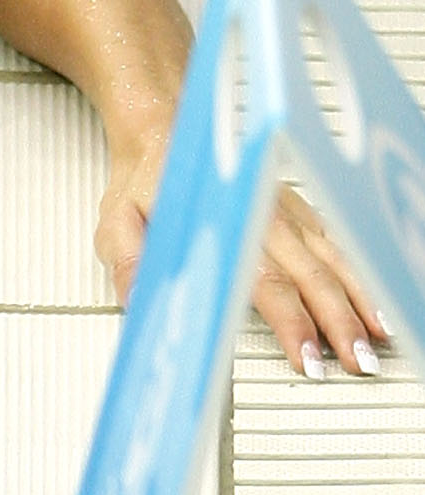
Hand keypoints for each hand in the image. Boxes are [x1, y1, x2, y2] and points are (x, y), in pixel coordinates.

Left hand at [98, 151, 388, 380]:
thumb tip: (141, 304)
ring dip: (358, 302)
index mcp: (227, 224)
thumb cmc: (146, 180)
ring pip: (334, 261)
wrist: (166, 132)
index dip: (291, 322)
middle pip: (312, 279)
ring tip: (376, 339)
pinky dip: (359, 274)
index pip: (266, 283)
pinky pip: (337, 246)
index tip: (306, 354)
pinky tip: (371, 302)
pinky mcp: (298, 213)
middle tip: (356, 362)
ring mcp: (288, 214)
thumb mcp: (118, 223)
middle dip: (339, 323)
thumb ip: (131, 263)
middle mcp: (266, 219)